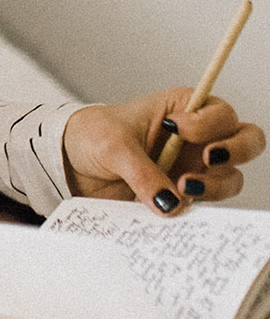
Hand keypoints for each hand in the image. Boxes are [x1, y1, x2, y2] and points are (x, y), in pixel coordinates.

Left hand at [63, 88, 264, 214]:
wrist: (72, 162)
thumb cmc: (92, 136)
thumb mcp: (111, 145)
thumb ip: (141, 172)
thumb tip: (170, 204)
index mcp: (181, 108)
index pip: (220, 111)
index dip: (209, 121)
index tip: (178, 128)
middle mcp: (196, 138)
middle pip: (246, 140)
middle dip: (235, 150)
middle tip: (207, 158)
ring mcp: (193, 167)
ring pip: (230, 178)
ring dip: (214, 185)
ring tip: (181, 188)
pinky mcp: (182, 195)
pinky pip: (205, 206)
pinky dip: (196, 209)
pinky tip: (173, 208)